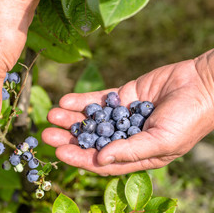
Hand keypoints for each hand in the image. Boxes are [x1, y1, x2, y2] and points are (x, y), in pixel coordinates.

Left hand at [42, 50, 213, 174]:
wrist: (202, 84)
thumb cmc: (188, 119)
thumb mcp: (162, 142)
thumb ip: (131, 151)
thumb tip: (99, 160)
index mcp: (135, 155)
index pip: (101, 161)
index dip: (80, 158)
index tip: (60, 152)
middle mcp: (126, 137)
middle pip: (91, 140)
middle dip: (69, 138)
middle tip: (47, 134)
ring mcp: (122, 116)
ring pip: (91, 120)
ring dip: (71, 118)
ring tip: (51, 115)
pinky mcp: (123, 96)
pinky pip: (99, 100)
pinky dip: (83, 100)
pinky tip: (66, 100)